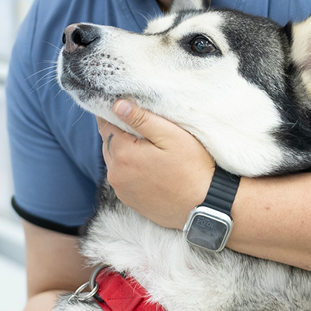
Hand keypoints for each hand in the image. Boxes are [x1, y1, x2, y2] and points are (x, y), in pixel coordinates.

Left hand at [100, 99, 214, 229]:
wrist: (206, 206)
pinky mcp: (129, 200)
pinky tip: (150, 167)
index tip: (127, 107)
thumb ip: (141, 119)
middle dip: (120, 132)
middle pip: (108, 143)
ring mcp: (121, 190)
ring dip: (125, 151)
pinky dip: (130, 168)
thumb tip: (117, 105)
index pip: (105, 125)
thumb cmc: (192, 168)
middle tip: (143, 127)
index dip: (114, 113)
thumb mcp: (170, 136)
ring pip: (114, 160)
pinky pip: (122, 177)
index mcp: (123, 155)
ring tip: (149, 148)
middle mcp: (116, 175)